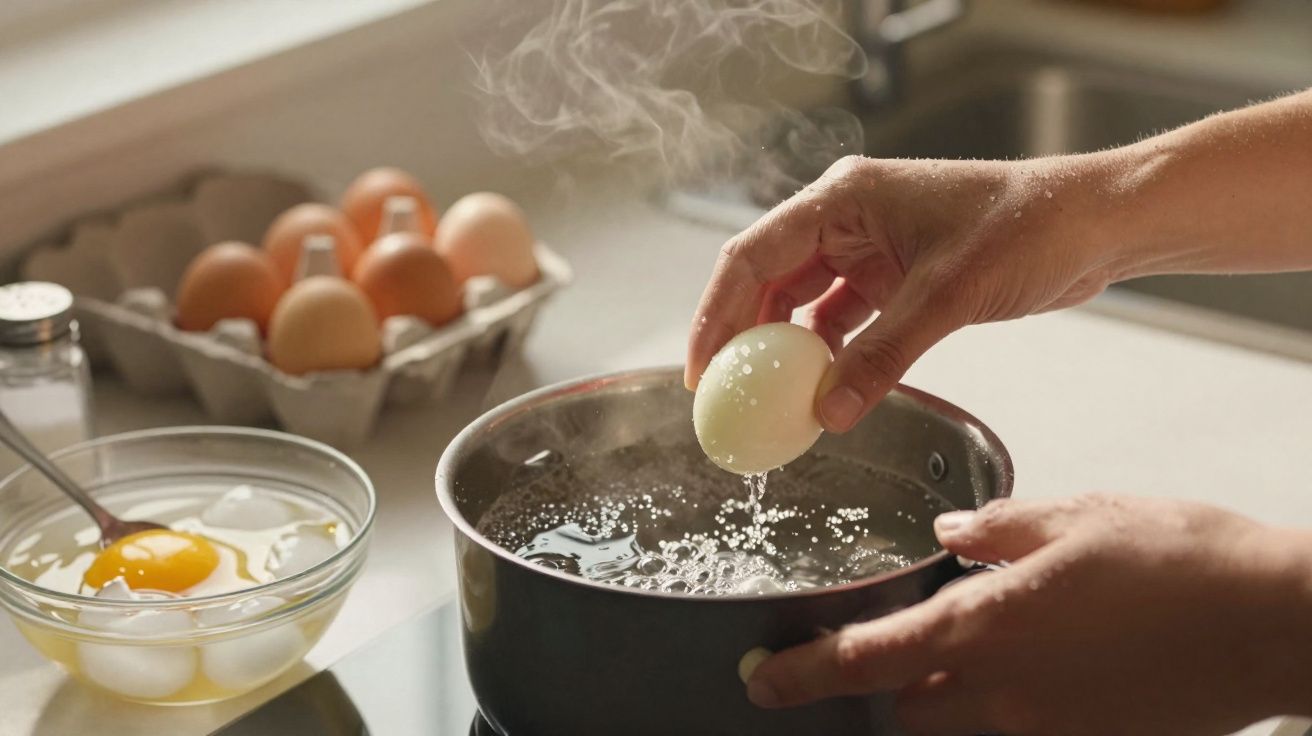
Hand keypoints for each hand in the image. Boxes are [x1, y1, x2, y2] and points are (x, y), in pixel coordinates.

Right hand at [686, 154, 1127, 431]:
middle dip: (743, 337)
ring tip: (768, 400)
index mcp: (843, 199)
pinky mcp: (896, 276)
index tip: (699, 369)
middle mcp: (847, 218)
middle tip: (724, 396)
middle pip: (768, 281)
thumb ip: (882, 357)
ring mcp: (871, 247)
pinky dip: (831, 356)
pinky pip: (844, 320)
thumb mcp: (947, 295)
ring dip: (787, 350)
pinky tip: (823, 391)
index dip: (715, 314)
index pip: (753, 256)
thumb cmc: (1028, 228)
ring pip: (803, 303)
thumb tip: (826, 414)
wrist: (1096, 224)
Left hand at [745, 494, 1311, 735]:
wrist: (1276, 623)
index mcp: (989, 626)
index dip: (802, 674)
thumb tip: (949, 531)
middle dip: (892, 684)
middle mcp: (1007, 692)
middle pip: (906, 708)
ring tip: (985, 651)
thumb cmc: (1180, 559)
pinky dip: (1010, 711)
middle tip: (908, 643)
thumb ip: (996, 529)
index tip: (760, 681)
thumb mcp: (1075, 517)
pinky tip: (1050, 668)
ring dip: (949, 700)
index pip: (865, 661)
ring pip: (960, 729)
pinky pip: (1023, 735)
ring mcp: (1049, 731)